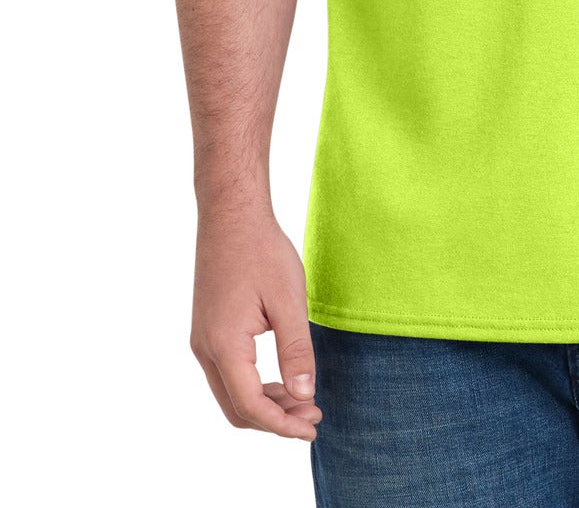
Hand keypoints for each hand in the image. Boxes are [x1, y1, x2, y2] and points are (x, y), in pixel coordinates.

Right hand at [190, 204, 322, 441]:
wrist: (231, 214)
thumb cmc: (262, 251)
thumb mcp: (289, 299)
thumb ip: (296, 350)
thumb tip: (304, 395)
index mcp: (224, 344)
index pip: (251, 405)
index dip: (282, 424)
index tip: (312, 427)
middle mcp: (205, 349)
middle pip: (236, 408)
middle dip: (274, 420)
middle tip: (313, 415)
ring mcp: (202, 341)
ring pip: (230, 393)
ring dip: (265, 404)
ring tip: (303, 399)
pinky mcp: (207, 331)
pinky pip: (228, 374)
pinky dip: (254, 386)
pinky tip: (282, 379)